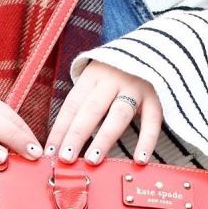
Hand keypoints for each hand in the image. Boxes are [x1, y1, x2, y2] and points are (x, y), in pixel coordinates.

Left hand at [45, 61, 162, 164]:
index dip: (59, 130)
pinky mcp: (158, 96)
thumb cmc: (116, 74)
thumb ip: (82, 107)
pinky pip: (152, 121)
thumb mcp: (96, 81)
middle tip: (65, 158)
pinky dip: (147, 141)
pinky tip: (138, 160)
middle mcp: (112, 80)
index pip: (71, 106)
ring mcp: (136, 87)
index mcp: (92, 77)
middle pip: (91, 110)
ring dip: (104, 139)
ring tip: (92, 161)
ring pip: (118, 115)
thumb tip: (62, 143)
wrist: (156, 47)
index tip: (49, 153)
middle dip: (76, 136)